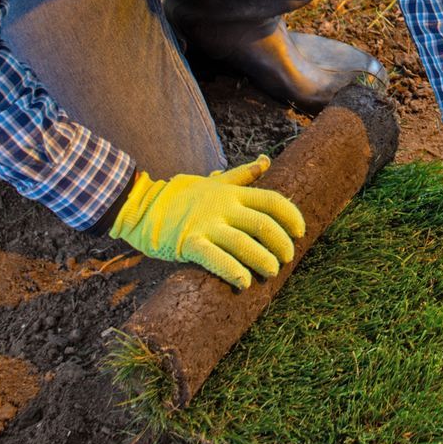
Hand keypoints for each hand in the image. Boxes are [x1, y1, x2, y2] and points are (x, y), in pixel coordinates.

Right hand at [109, 156, 304, 289]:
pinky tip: (244, 282)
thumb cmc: (182, 196)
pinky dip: (233, 271)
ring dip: (263, 260)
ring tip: (272, 272)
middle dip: (280, 243)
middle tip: (286, 258)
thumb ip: (242, 175)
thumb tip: (266, 161)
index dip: (292, 216)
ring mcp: (207, 225)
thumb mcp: (215, 181)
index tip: (300, 232)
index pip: (272, 201)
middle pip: (263, 224)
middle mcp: (223, 207)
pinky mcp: (190, 243)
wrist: (142, 206)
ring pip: (244, 244)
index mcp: (232, 193)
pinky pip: (216, 258)